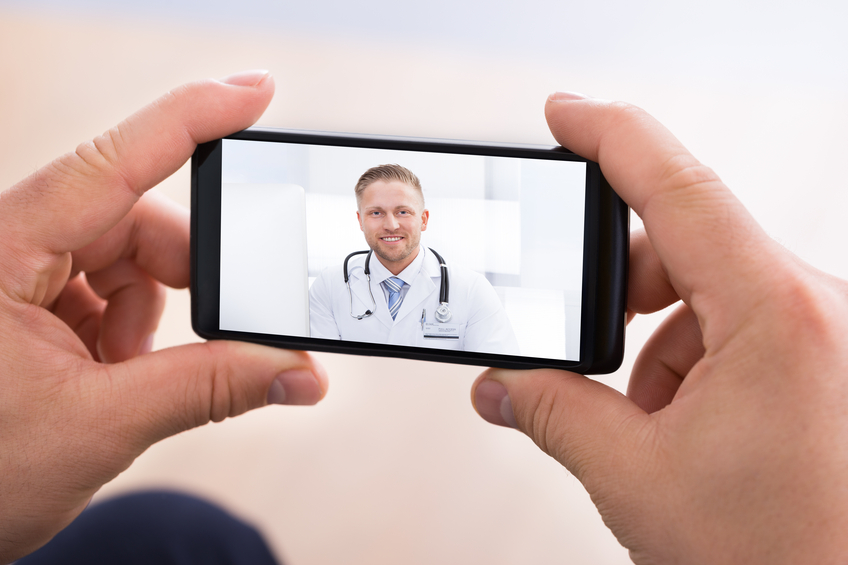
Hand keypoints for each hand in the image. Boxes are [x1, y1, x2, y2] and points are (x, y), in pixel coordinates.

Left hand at [0, 71, 327, 562]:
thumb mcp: (95, 426)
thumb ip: (206, 390)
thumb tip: (297, 373)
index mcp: (0, 250)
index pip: (111, 164)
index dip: (190, 119)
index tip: (256, 91)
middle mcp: (11, 246)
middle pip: (136, 222)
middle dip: (186, 279)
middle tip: (227, 331)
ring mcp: (25, 273)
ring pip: (132, 261)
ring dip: (156, 318)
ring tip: (127, 379)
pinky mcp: (38, 302)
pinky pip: (115, 291)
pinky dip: (136, 332)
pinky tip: (114, 376)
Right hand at [472, 93, 847, 563]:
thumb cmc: (785, 557)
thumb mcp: (636, 479)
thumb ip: (553, 414)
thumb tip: (500, 385)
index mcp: (778, 316)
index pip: (679, 188)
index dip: (610, 137)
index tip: (563, 113)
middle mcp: (814, 310)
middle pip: (686, 246)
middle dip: (616, 291)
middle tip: (570, 338)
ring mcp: (822, 336)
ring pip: (708, 295)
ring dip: (654, 345)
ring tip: (641, 422)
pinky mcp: (820, 363)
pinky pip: (737, 330)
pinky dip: (689, 364)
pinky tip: (677, 428)